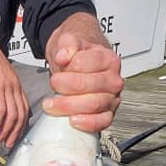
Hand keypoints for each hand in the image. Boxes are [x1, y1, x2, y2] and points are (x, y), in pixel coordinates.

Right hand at [0, 26, 29, 147]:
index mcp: (15, 83)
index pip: (24, 108)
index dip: (20, 125)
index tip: (14, 136)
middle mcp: (15, 85)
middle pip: (21, 114)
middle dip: (15, 132)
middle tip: (8, 144)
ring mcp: (7, 85)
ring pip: (12, 114)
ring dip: (6, 130)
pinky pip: (0, 109)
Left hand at [43, 15, 122, 132]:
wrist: (81, 62)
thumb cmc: (78, 55)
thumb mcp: (70, 41)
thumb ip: (67, 44)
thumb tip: (63, 56)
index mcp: (108, 60)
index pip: (88, 64)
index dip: (70, 66)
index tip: (59, 64)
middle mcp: (113, 80)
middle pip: (92, 86)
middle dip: (66, 87)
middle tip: (53, 84)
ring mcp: (112, 98)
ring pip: (95, 105)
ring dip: (70, 106)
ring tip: (52, 104)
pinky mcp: (107, 113)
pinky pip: (103, 121)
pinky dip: (88, 123)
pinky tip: (73, 120)